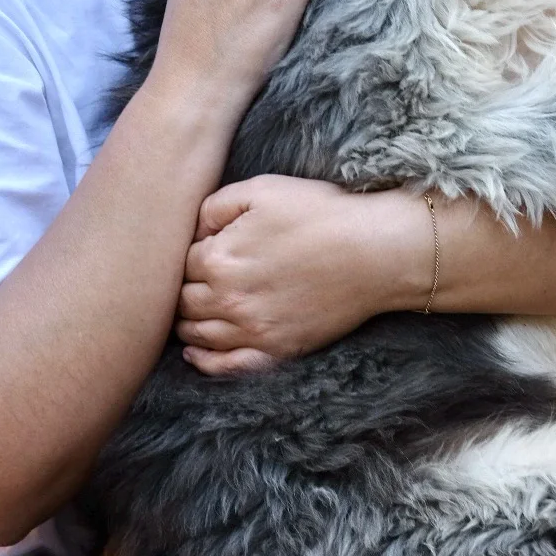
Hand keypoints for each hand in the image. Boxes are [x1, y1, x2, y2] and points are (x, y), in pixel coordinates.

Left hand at [176, 175, 396, 375]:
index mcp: (218, 258)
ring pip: (197, 334)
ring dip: (186, 323)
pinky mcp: (275, 350)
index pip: (180, 263)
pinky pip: (227, 366)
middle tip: (186, 282)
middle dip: (180, 290)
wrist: (375, 252)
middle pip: (183, 301)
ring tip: (186, 313)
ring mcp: (252, 330)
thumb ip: (215, 206)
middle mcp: (227, 299)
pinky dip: (205, 362)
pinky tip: (195, 353)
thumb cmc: (322, 214)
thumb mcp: (262, 189)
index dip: (186, 254)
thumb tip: (193, 230)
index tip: (196, 249)